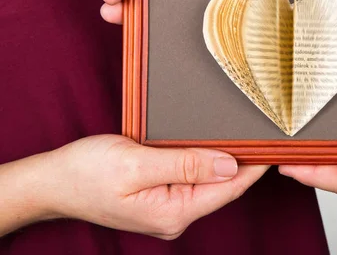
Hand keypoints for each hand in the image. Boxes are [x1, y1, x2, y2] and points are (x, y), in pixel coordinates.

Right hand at [41, 135, 266, 238]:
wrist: (52, 182)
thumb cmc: (86, 173)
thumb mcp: (136, 164)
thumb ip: (185, 164)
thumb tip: (228, 164)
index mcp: (173, 212)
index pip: (227, 189)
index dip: (254, 167)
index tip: (273, 145)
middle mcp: (175, 215)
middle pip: (222, 186)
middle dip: (243, 161)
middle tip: (261, 131)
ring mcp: (167, 208)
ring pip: (208, 181)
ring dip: (223, 159)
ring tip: (243, 134)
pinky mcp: (160, 197)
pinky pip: (192, 179)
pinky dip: (204, 161)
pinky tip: (210, 145)